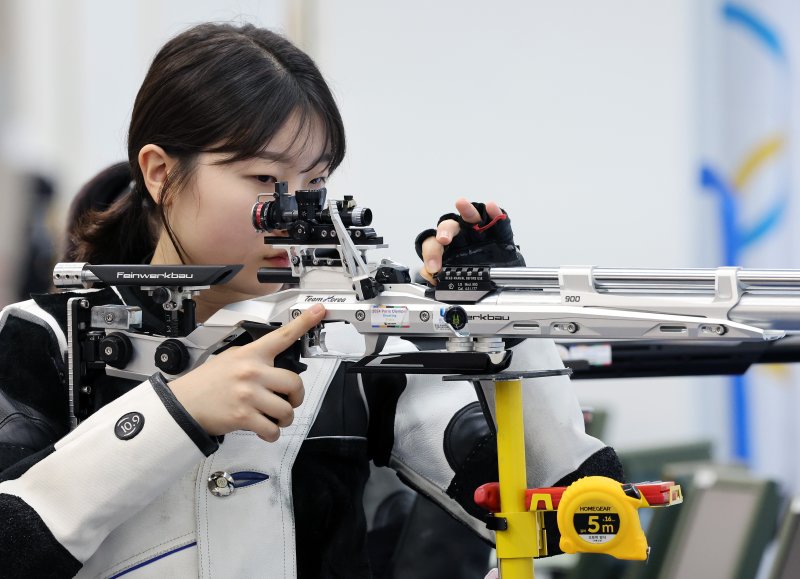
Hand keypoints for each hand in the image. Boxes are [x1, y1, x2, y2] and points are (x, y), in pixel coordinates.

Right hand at [168, 304, 325, 441]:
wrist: (183, 404)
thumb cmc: (207, 383)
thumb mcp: (230, 358)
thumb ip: (254, 358)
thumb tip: (276, 362)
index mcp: (250, 355)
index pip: (282, 336)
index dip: (304, 323)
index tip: (319, 312)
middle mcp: (252, 372)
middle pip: (294, 383)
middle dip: (296, 396)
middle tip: (290, 400)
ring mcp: (249, 395)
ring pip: (286, 410)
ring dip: (284, 418)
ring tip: (274, 417)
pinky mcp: (244, 416)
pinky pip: (272, 429)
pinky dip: (272, 433)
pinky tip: (266, 429)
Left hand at [416, 198, 521, 283]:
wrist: (494, 272)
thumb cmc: (468, 266)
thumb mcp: (452, 273)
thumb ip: (435, 274)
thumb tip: (429, 274)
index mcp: (446, 245)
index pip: (434, 244)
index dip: (432, 254)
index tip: (434, 268)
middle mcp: (461, 234)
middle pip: (449, 226)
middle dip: (445, 231)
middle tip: (443, 239)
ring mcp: (479, 230)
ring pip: (471, 217)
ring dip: (466, 210)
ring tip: (461, 203)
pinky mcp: (497, 231)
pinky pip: (495, 219)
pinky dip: (494, 213)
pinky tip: (491, 206)